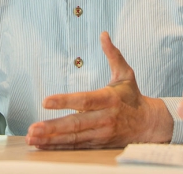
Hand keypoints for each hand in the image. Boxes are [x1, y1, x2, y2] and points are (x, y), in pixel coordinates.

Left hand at [25, 32, 172, 148]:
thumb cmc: (133, 97)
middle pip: (76, 124)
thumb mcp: (126, 74)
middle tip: (33, 128)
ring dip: (51, 140)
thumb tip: (103, 34)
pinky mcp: (98, 144)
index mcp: (109, 99)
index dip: (64, 101)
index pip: (84, 100)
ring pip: (73, 138)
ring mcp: (101, 134)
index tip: (45, 101)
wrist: (149, 125)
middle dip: (53, 127)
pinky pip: (76, 147)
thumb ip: (113, 55)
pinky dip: (59, 147)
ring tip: (33, 138)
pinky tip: (43, 146)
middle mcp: (105, 118)